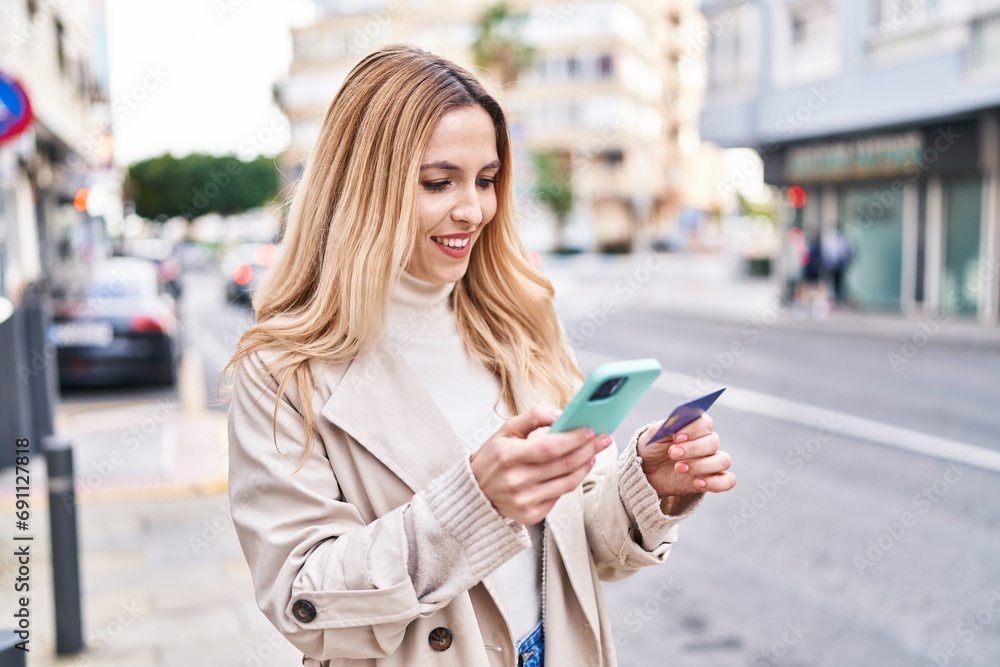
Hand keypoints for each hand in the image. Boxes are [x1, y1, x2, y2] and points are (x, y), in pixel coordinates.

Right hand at [470, 405, 612, 524]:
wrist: (475, 493)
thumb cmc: (493, 459)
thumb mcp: (506, 430)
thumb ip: (533, 416)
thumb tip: (561, 414)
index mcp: (508, 456)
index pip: (549, 447)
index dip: (573, 439)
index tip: (589, 431)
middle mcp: (516, 481)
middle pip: (563, 465)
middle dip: (588, 450)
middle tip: (602, 439)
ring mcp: (524, 501)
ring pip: (567, 483)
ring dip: (585, 466)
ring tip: (593, 454)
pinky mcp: (531, 515)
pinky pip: (560, 497)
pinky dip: (571, 481)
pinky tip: (577, 470)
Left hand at [636, 413, 735, 496]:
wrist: (646, 472)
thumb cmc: (652, 449)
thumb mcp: (653, 436)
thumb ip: (665, 427)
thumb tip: (677, 420)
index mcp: (694, 427)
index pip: (705, 423)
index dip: (694, 429)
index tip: (677, 437)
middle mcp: (707, 443)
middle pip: (713, 442)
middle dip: (693, 449)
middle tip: (673, 454)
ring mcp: (711, 461)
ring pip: (723, 460)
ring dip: (702, 465)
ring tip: (679, 468)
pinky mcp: (712, 480)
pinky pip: (728, 480)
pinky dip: (716, 482)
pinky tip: (697, 483)